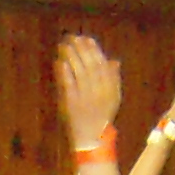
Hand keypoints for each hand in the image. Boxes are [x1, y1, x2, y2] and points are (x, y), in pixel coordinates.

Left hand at [55, 36, 121, 151]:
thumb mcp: (113, 98)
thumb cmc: (102, 116)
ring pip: (79, 71)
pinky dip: (64, 72)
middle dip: (81, 49)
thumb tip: (114, 60)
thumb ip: (114, 79)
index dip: (94, 49)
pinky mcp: (73, 103)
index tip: (86, 38)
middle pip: (90, 64)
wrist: (92, 137)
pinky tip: (60, 61)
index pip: (102, 63)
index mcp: (110, 87)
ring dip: (71, 56)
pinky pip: (69, 84)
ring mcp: (86, 96)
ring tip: (64, 45)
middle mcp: (99, 90)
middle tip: (72, 37)